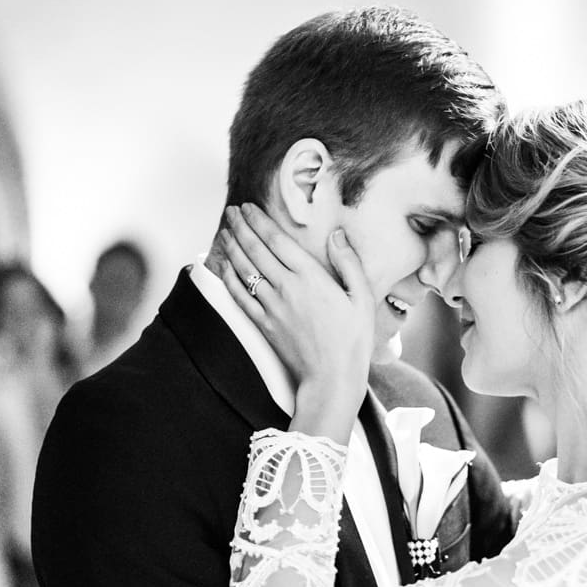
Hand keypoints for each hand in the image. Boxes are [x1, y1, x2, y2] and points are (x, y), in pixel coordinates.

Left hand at [218, 204, 374, 441]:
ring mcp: (272, 307)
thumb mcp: (362, 298)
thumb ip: (349, 263)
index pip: (278, 240)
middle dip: (241, 227)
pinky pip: (240, 295)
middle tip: (231, 212)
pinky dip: (228, 277)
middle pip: (256, 250)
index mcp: (311, 277)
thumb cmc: (353, 340)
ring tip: (225, 231)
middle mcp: (287, 288)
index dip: (260, 221)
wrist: (332, 378)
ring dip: (232, 247)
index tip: (249, 207)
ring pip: (244, 269)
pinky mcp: (263, 324)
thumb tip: (338, 234)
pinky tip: (223, 265)